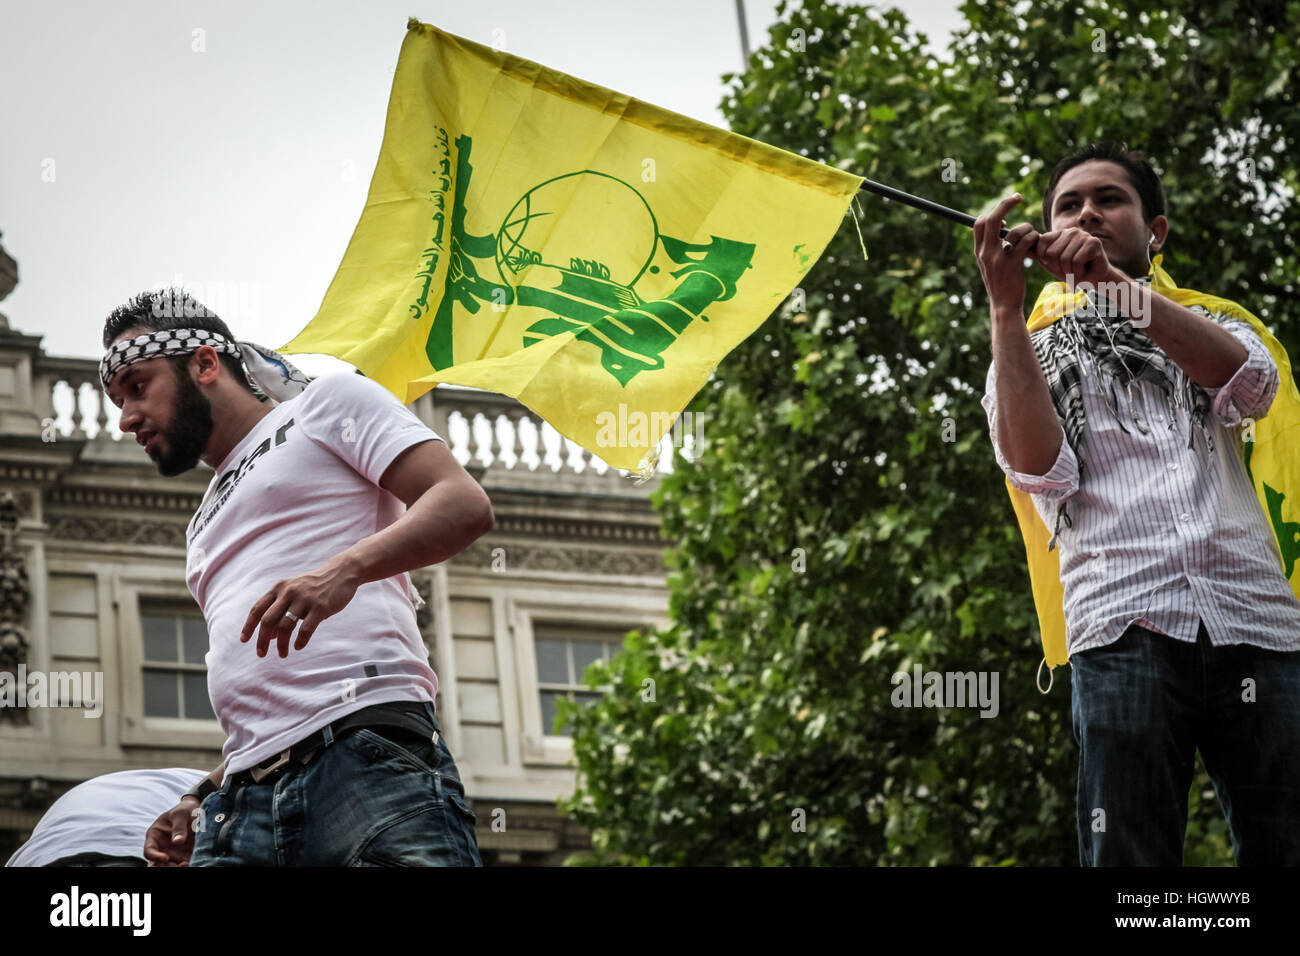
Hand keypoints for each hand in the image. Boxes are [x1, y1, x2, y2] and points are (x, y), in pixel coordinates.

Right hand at [144, 797, 200, 866]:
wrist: (198, 811)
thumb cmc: (185, 810)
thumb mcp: (181, 814)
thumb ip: (179, 826)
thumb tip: (178, 841)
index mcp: (155, 836)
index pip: (148, 851)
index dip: (154, 857)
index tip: (166, 857)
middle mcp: (161, 847)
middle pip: (157, 864)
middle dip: (166, 866)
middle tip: (179, 864)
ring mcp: (172, 853)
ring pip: (170, 866)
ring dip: (176, 867)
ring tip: (187, 862)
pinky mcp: (184, 856)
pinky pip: (182, 865)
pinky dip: (188, 865)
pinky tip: (193, 861)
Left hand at [240, 560, 360, 657]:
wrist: (341, 573)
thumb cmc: (315, 587)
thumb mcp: (294, 592)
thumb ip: (280, 610)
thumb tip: (268, 636)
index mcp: (279, 588)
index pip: (257, 609)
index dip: (248, 626)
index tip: (244, 640)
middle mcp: (289, 592)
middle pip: (267, 620)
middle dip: (262, 640)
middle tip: (261, 654)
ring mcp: (304, 599)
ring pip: (285, 626)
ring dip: (281, 644)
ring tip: (282, 654)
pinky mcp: (320, 606)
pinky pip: (306, 628)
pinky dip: (300, 640)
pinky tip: (298, 646)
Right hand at [973, 193, 1039, 312]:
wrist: (1004, 306)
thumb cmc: (1000, 284)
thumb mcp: (989, 265)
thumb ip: (991, 248)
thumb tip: (1001, 229)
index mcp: (979, 251)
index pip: (979, 223)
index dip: (992, 213)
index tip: (1005, 215)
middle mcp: (985, 253)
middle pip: (991, 219)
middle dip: (1006, 203)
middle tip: (1018, 196)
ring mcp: (999, 258)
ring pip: (1014, 229)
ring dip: (1027, 228)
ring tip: (1032, 237)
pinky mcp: (1013, 264)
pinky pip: (1026, 241)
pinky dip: (1034, 239)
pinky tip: (1037, 244)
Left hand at [1032, 226, 1110, 287]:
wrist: (1093, 280)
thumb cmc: (1071, 271)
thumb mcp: (1050, 263)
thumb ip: (1036, 254)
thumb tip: (1016, 246)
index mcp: (1059, 234)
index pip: (1041, 243)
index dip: (1045, 259)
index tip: (1056, 264)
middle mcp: (1070, 231)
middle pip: (1052, 253)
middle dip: (1058, 267)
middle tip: (1068, 269)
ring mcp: (1083, 235)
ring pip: (1064, 258)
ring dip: (1069, 271)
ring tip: (1076, 270)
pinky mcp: (1094, 242)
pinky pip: (1076, 261)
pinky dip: (1078, 271)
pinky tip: (1084, 269)